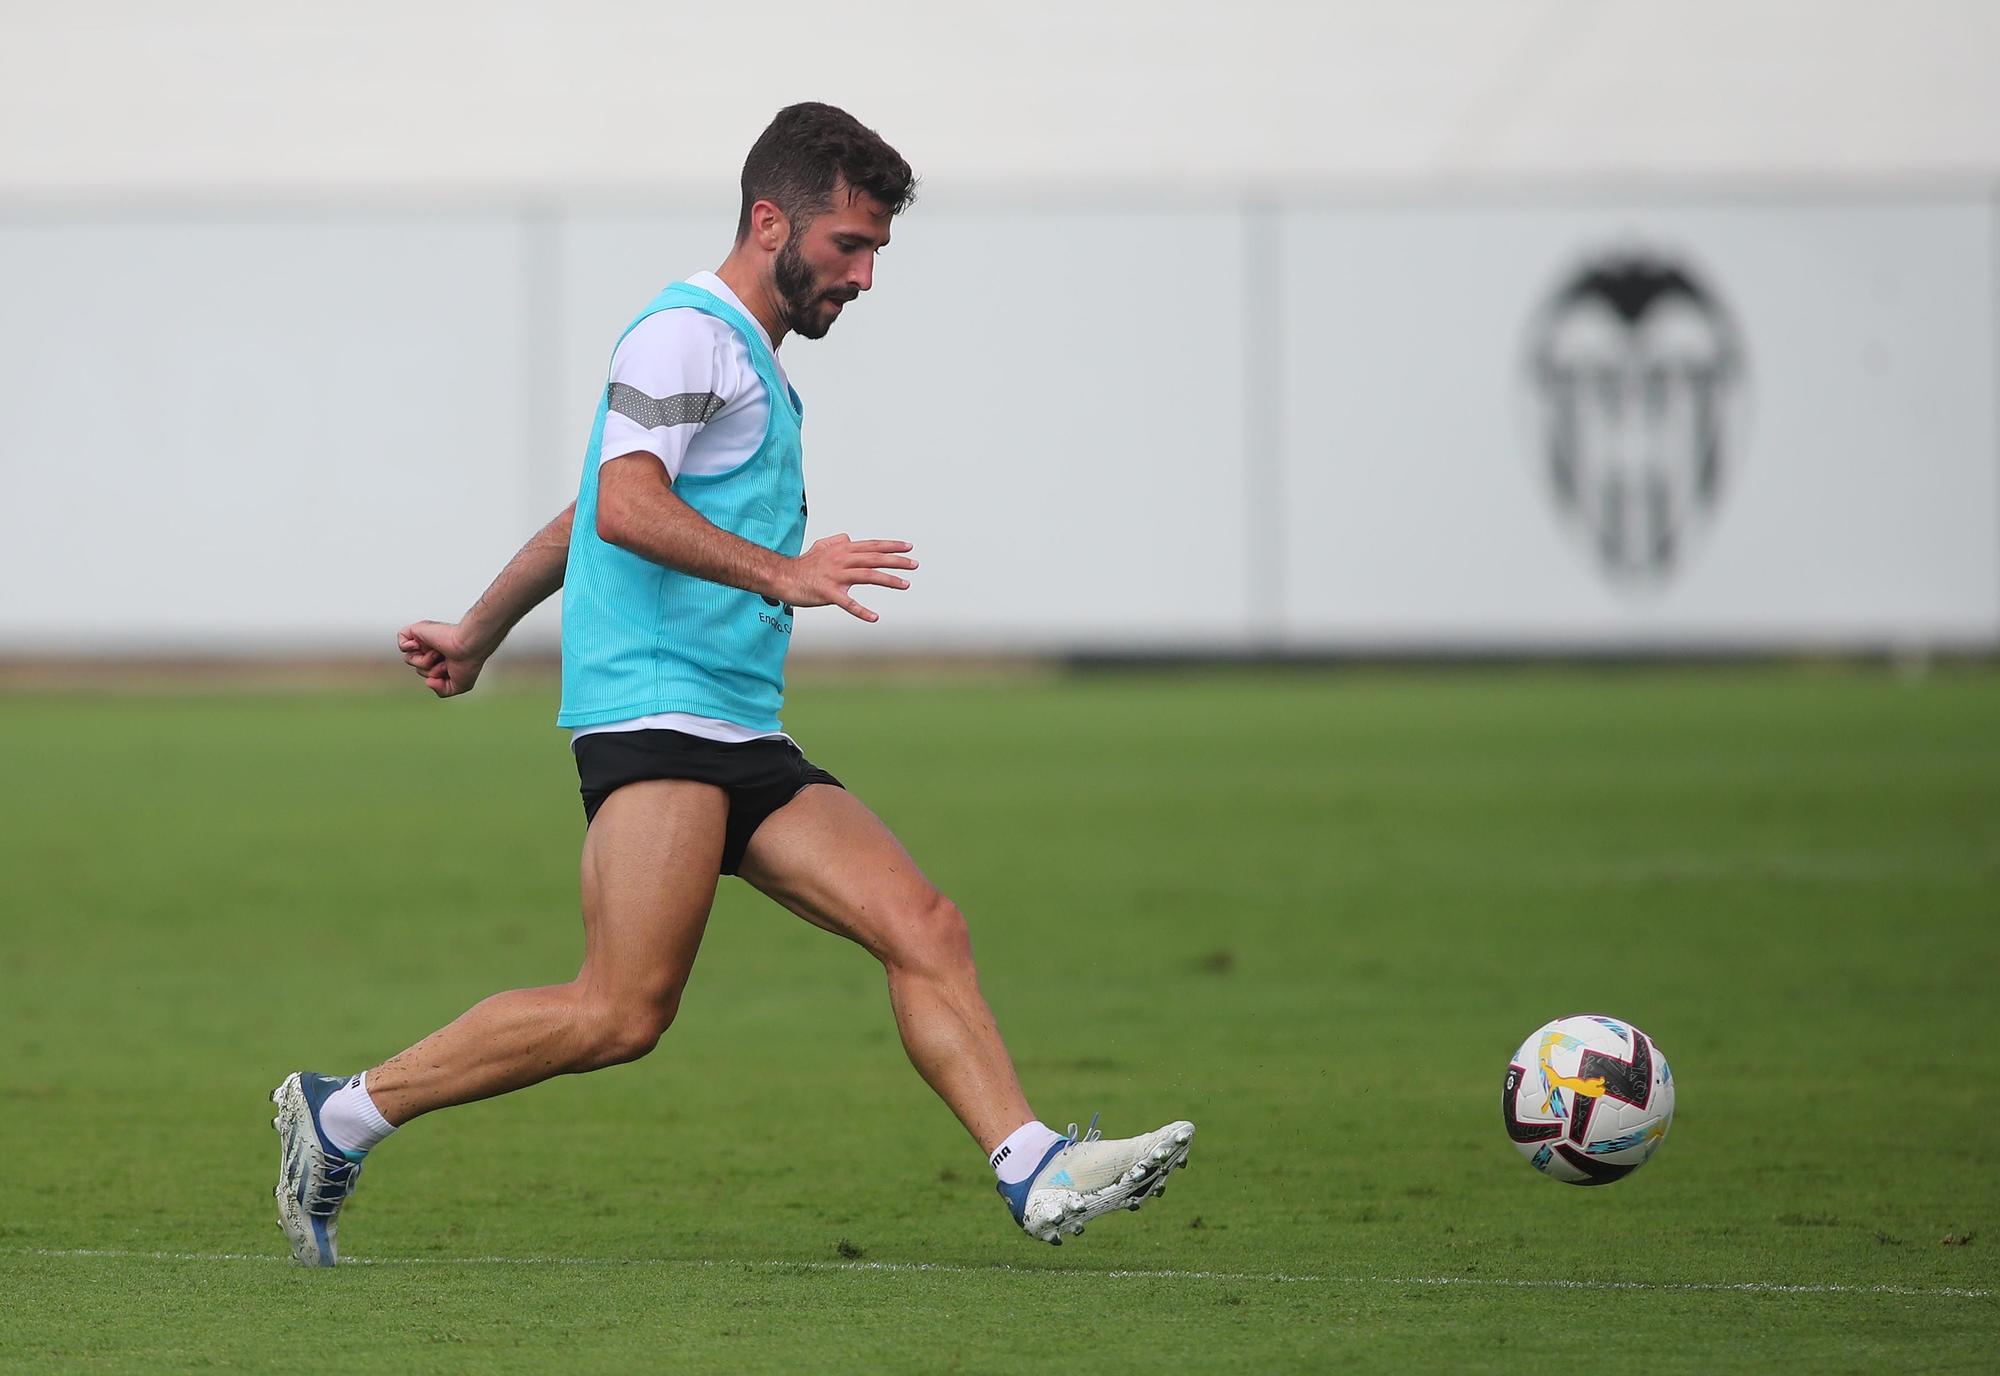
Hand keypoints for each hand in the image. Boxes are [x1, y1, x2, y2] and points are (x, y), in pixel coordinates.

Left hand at [395, 620, 488, 697]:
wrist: (468, 645)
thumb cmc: (468, 663)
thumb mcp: (460, 685)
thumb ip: (443, 690)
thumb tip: (427, 682)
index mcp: (442, 658)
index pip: (427, 673)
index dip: (436, 677)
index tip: (451, 671)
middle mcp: (433, 648)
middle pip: (418, 668)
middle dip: (431, 671)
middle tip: (446, 662)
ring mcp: (425, 639)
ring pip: (410, 659)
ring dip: (424, 662)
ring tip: (438, 654)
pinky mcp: (418, 630)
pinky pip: (402, 640)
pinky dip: (407, 646)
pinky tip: (418, 645)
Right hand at [781, 535, 916, 622]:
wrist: (782, 577)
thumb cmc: (803, 565)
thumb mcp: (820, 547)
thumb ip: (836, 541)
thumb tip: (849, 537)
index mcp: (842, 550)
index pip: (871, 546)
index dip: (891, 546)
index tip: (908, 547)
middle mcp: (841, 560)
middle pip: (874, 558)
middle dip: (896, 561)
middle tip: (914, 564)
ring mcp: (835, 576)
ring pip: (867, 576)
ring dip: (888, 580)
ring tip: (905, 585)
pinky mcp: (828, 592)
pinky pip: (848, 603)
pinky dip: (862, 611)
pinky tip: (874, 617)